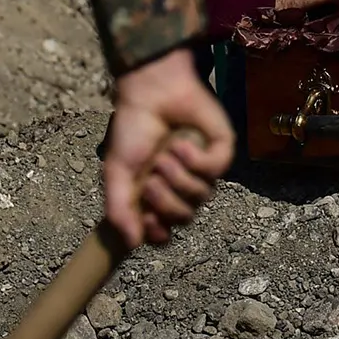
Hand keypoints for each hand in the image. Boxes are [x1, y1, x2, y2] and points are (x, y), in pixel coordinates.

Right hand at [101, 47, 234, 249]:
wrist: (150, 94)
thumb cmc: (133, 131)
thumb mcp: (117, 172)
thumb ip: (119, 210)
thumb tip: (133, 244)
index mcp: (157, 196)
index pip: (166, 232)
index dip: (159, 232)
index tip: (148, 220)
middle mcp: (182, 187)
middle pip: (184, 217)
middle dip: (164, 200)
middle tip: (150, 179)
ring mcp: (204, 170)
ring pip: (200, 196)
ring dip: (177, 176)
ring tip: (164, 155)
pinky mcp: (221, 151)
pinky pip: (214, 170)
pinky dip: (194, 159)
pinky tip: (181, 143)